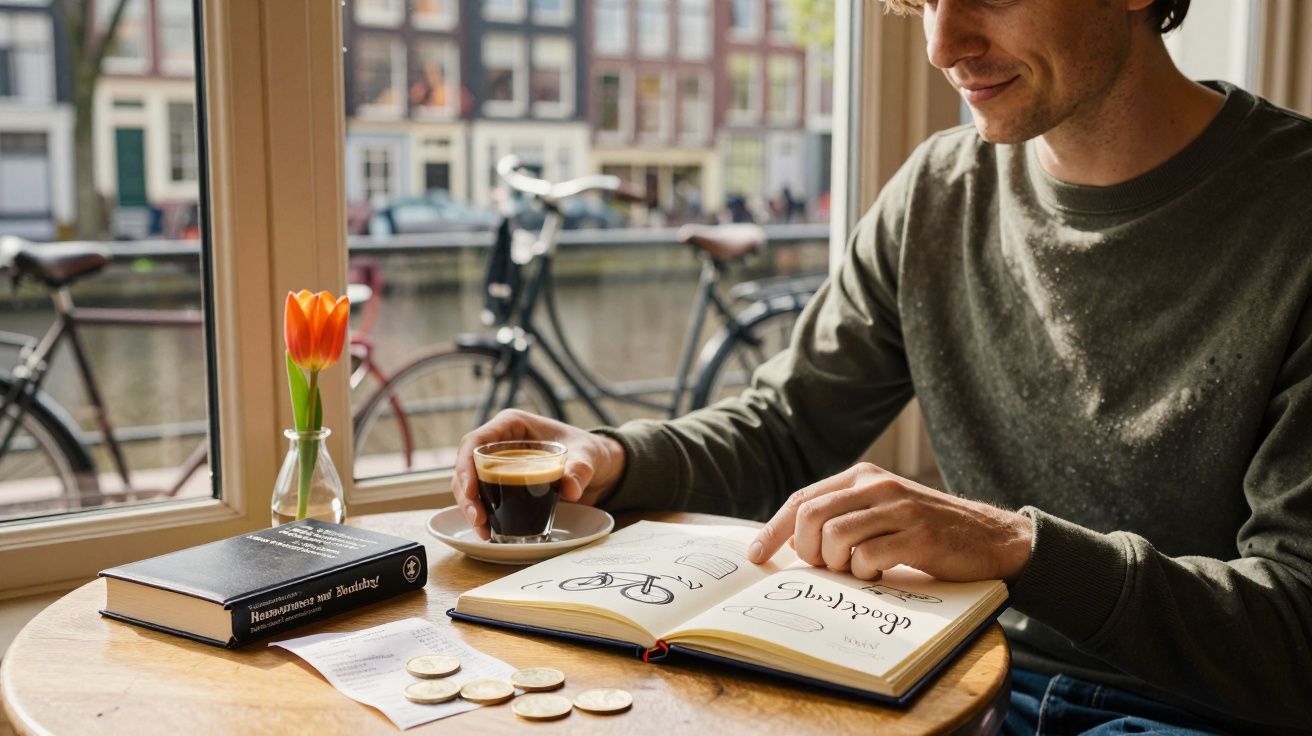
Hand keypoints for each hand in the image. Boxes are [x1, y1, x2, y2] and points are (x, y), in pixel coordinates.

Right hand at [452, 410, 626, 539]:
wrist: (598, 466)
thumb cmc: (589, 451)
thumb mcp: (588, 456)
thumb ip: (580, 470)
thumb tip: (571, 490)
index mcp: (512, 425)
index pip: (476, 441)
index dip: (465, 466)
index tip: (471, 493)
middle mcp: (500, 442)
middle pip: (467, 466)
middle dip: (467, 496)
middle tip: (478, 521)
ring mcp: (499, 462)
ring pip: (471, 484)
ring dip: (472, 509)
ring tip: (484, 532)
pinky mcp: (503, 482)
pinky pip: (485, 497)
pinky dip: (483, 514)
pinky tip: (488, 532)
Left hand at [748, 463, 1033, 582]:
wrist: (991, 538)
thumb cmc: (928, 531)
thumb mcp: (881, 513)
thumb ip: (841, 518)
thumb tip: (793, 541)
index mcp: (862, 476)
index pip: (802, 500)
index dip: (773, 530)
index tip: (755, 557)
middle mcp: (877, 485)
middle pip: (811, 518)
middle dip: (809, 551)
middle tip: (828, 567)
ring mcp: (898, 508)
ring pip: (835, 538)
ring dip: (839, 565)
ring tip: (860, 570)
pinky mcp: (917, 535)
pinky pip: (868, 558)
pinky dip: (866, 574)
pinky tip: (882, 574)